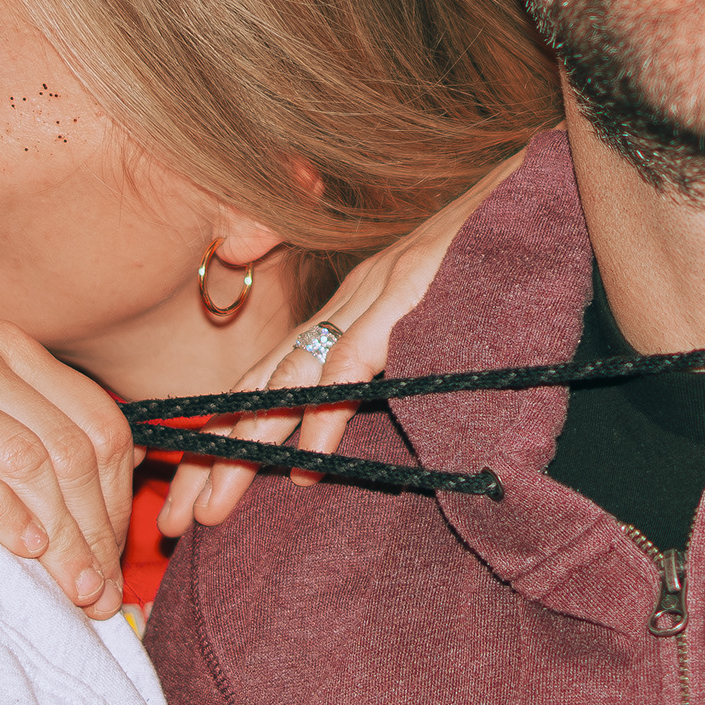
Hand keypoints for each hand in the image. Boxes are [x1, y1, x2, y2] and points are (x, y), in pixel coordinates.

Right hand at [0, 324, 137, 613]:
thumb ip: (24, 460)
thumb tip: (106, 540)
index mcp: (0, 347)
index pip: (95, 424)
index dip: (116, 503)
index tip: (115, 570)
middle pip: (64, 445)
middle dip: (93, 530)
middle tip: (99, 598)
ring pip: (19, 454)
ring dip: (57, 534)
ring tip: (70, 592)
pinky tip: (21, 550)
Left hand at [158, 149, 524, 538]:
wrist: (527, 184)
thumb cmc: (487, 250)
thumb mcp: (427, 309)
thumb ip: (391, 352)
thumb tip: (358, 418)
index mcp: (344, 311)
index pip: (265, 379)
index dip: (220, 436)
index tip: (184, 493)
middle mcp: (345, 304)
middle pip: (260, 388)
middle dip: (213, 456)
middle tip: (177, 519)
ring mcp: (372, 298)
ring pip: (293, 380)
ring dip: (250, 442)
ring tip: (217, 498)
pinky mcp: (407, 295)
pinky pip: (356, 362)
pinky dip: (328, 411)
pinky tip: (307, 456)